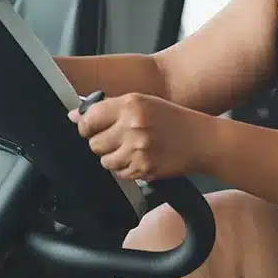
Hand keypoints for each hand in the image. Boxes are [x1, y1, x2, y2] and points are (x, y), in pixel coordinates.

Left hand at [68, 92, 209, 182]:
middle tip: (120, 140)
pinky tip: (143, 158)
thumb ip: (109, 108)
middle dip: (103, 144)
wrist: (203, 140)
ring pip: (105, 161)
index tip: (91, 129)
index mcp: (131, 104)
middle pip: (94, 143)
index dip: (87, 126)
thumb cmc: (174, 120)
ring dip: (115, 158)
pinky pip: (121, 174)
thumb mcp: (144, 103)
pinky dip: (128, 169)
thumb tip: (74, 115)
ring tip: (133, 150)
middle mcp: (133, 125)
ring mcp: (138, 149)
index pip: (89, 119)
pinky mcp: (144, 168)